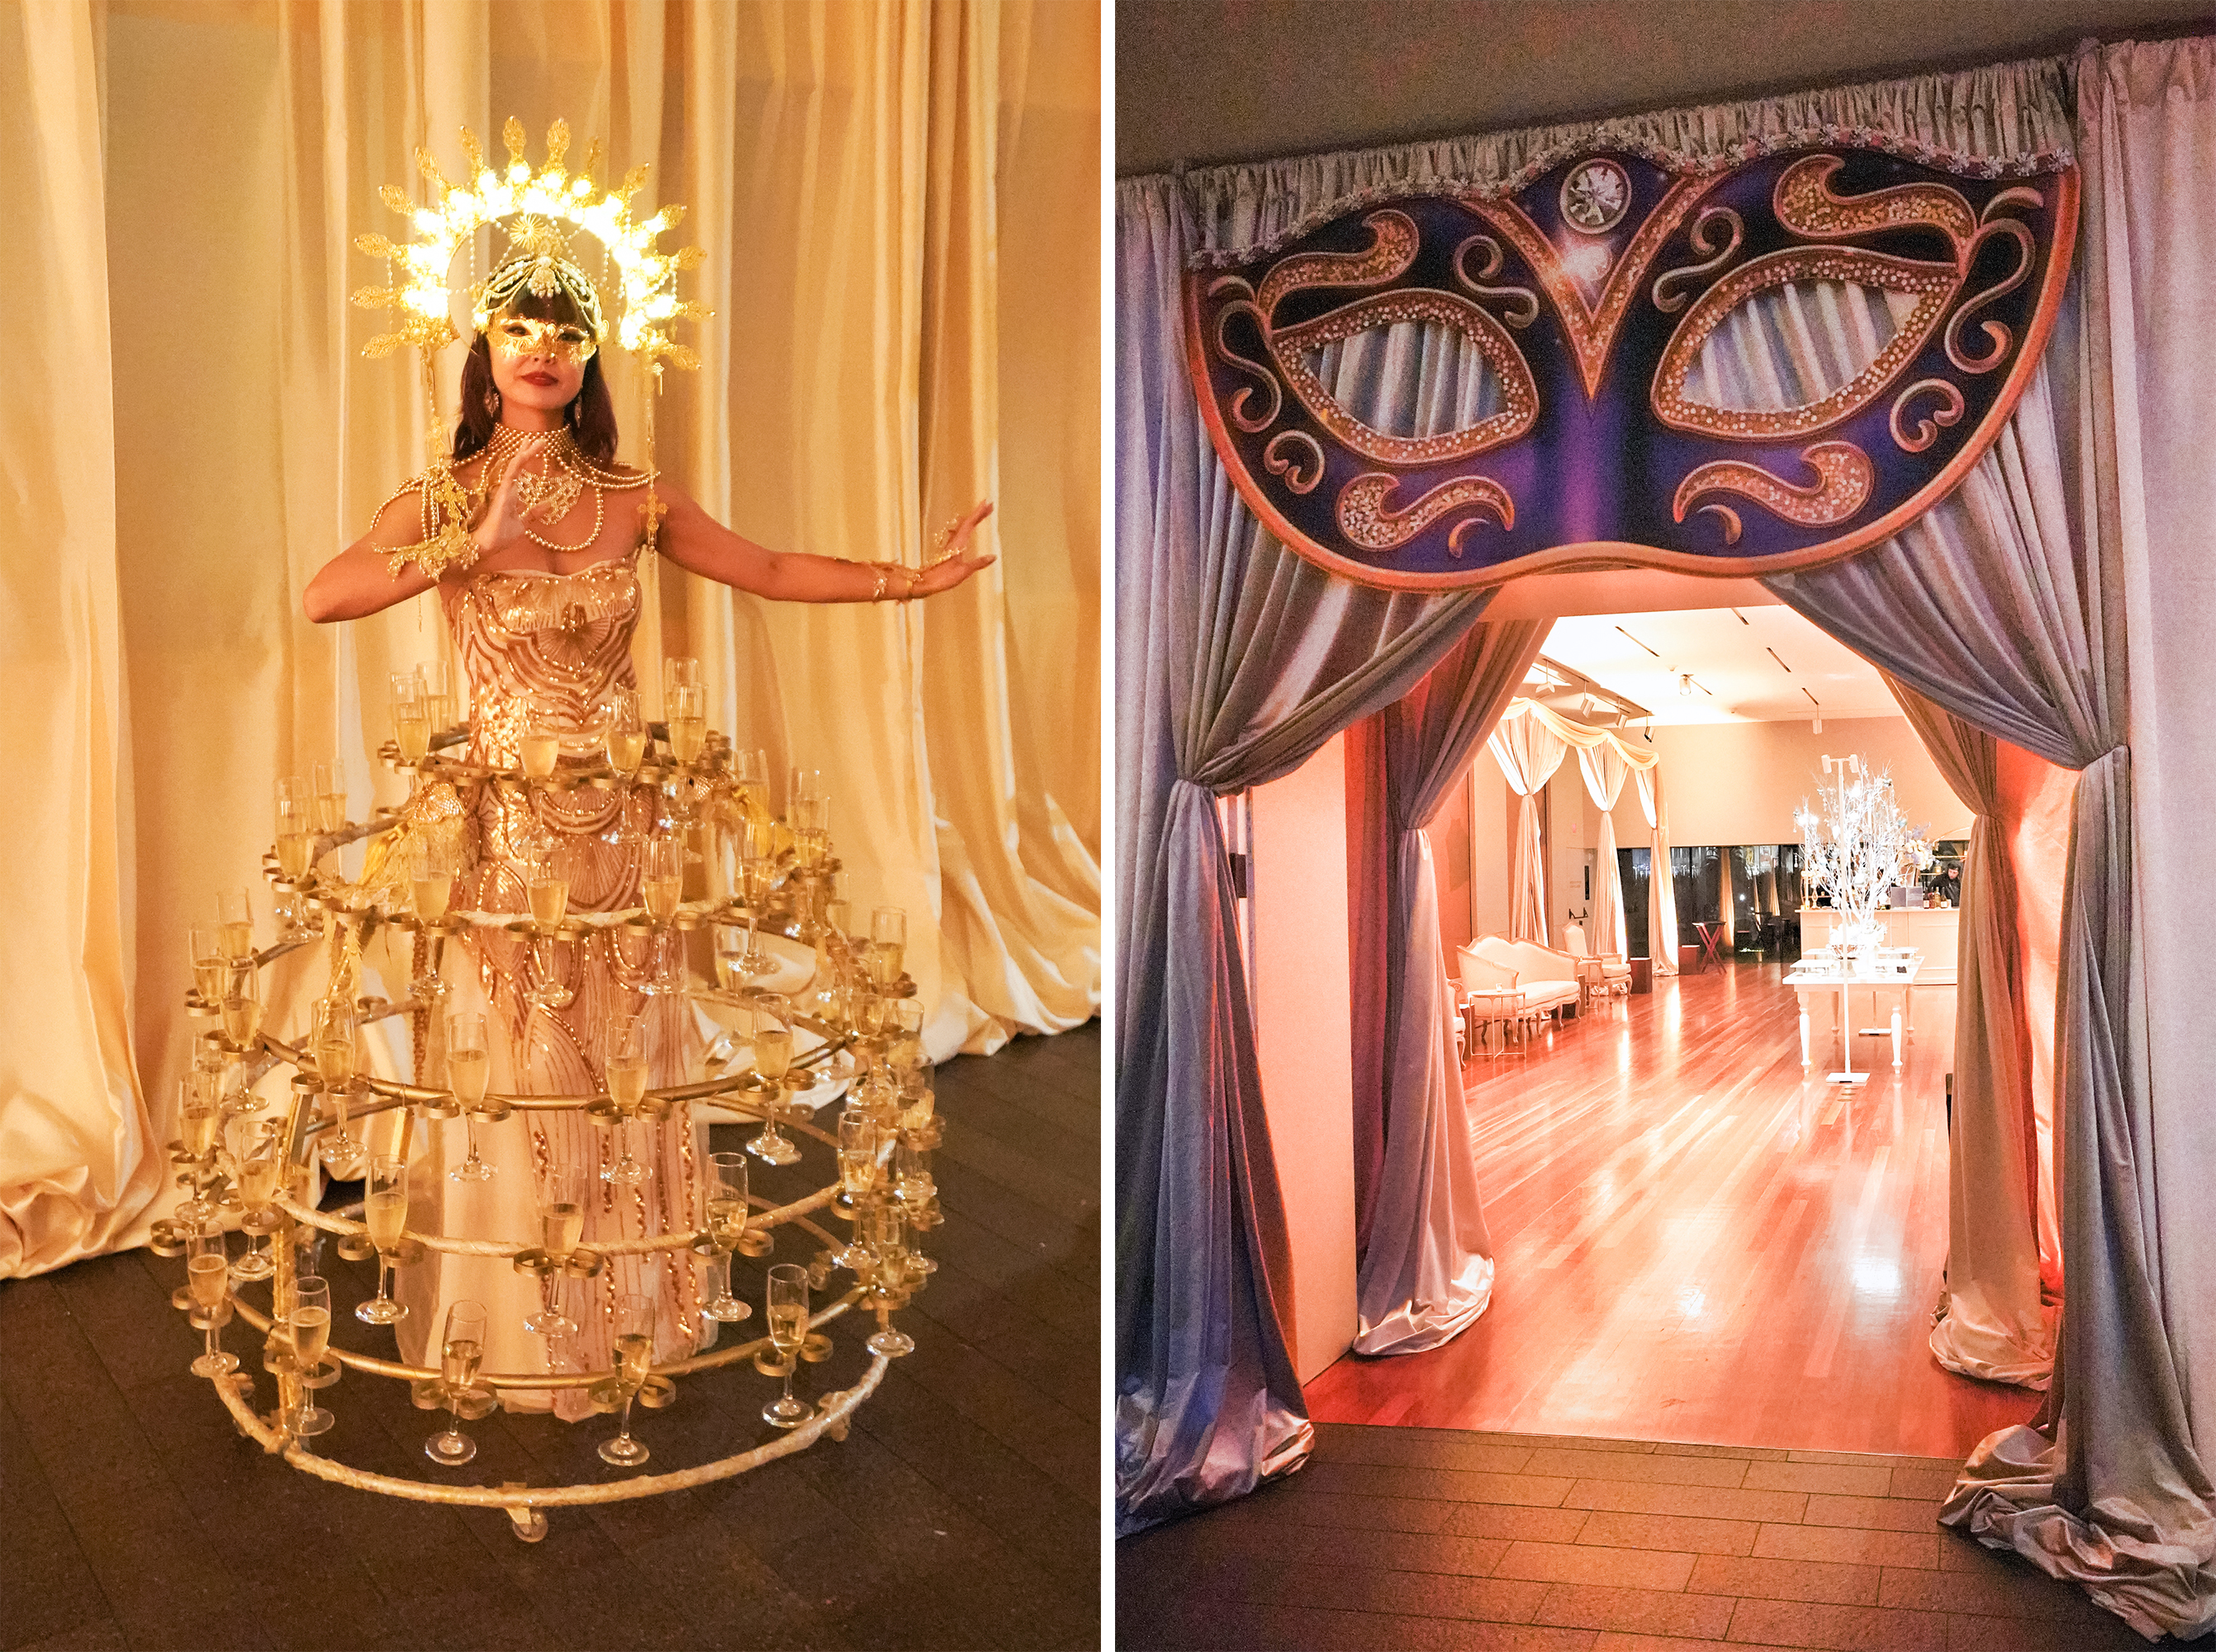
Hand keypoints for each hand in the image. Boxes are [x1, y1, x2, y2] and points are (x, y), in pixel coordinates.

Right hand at [469, 436, 546, 555]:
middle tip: (538, 437)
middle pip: (517, 465)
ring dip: (526, 454)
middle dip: (527, 451)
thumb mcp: (523, 524)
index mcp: (511, 494)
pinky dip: (517, 465)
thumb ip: (533, 513)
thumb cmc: (501, 536)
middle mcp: (506, 489)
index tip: (535, 446)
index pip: (520, 472)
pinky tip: (523, 456)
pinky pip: (510, 477)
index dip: (526, 458)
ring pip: (515, 467)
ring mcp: (503, 491)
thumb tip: (548, 504)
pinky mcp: (502, 495)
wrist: (488, 546)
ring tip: (537, 441)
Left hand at [911, 499, 994, 596]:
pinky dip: (967, 527)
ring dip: (973, 519)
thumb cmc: (943, 578)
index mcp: (958, 544)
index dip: (979, 513)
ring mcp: (951, 545)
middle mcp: (954, 541)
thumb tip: (993, 556)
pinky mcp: (949, 550)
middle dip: (978, 513)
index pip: (970, 524)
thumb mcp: (964, 572)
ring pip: (963, 527)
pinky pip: (960, 533)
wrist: (925, 583)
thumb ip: (979, 563)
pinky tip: (967, 529)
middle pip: (967, 523)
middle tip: (989, 505)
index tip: (987, 503)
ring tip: (981, 513)